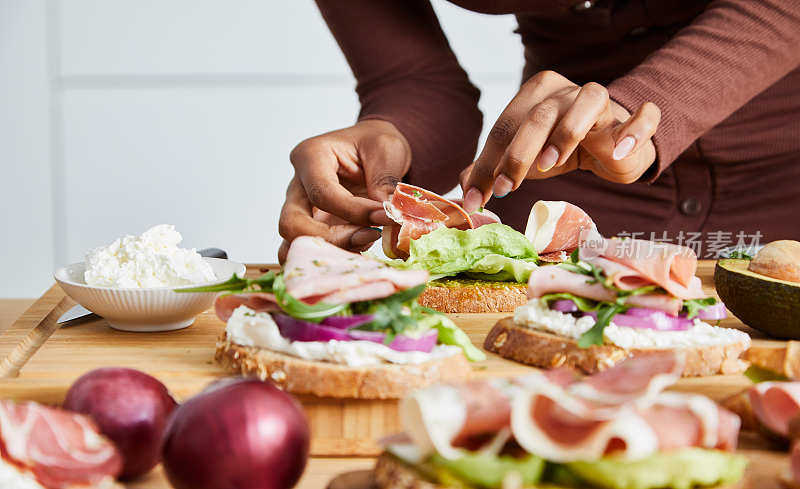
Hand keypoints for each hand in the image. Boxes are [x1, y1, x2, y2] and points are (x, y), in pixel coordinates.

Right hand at [278, 120, 410, 261]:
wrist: (375, 152)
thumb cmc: (376, 144)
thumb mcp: (387, 149)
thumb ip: (385, 180)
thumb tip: (387, 214)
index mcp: (310, 156)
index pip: (322, 194)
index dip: (354, 212)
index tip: (386, 217)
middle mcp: (297, 186)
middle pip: (292, 224)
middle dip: (332, 239)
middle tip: (370, 236)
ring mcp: (300, 210)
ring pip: (294, 244)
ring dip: (331, 252)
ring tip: (367, 242)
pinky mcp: (311, 228)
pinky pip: (310, 251)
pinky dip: (332, 257)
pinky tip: (361, 248)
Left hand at [460, 71, 659, 211]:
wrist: (611, 146)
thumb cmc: (561, 149)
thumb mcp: (524, 158)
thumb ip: (493, 169)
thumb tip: (464, 191)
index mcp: (536, 94)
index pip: (506, 126)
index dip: (489, 162)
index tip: (477, 197)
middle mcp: (567, 92)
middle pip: (540, 114)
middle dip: (519, 152)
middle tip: (506, 186)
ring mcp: (603, 102)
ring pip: (587, 102)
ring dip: (567, 131)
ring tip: (550, 163)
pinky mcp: (633, 119)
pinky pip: (643, 115)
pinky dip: (634, 129)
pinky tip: (619, 150)